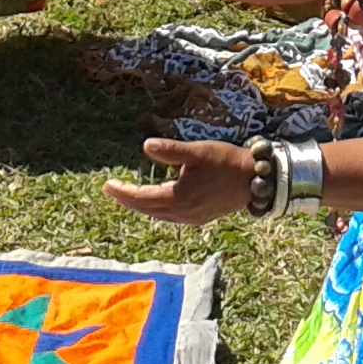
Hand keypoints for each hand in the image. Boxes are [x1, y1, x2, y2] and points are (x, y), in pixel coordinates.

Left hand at [103, 136, 255, 225]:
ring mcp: (191, 218)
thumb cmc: (226, 161)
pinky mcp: (198, 218)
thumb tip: (145, 146)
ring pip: (157, 214)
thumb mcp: (197, 152)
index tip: (107, 185)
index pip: (142, 198)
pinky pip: (169, 215)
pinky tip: (154, 201)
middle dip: (127, 199)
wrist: (254, 180)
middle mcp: (182, 213)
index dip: (123, 192)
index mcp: (179, 198)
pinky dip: (156, 208)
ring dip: (141, 205)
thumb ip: (170, 150)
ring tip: (127, 195)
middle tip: (111, 189)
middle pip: (147, 209)